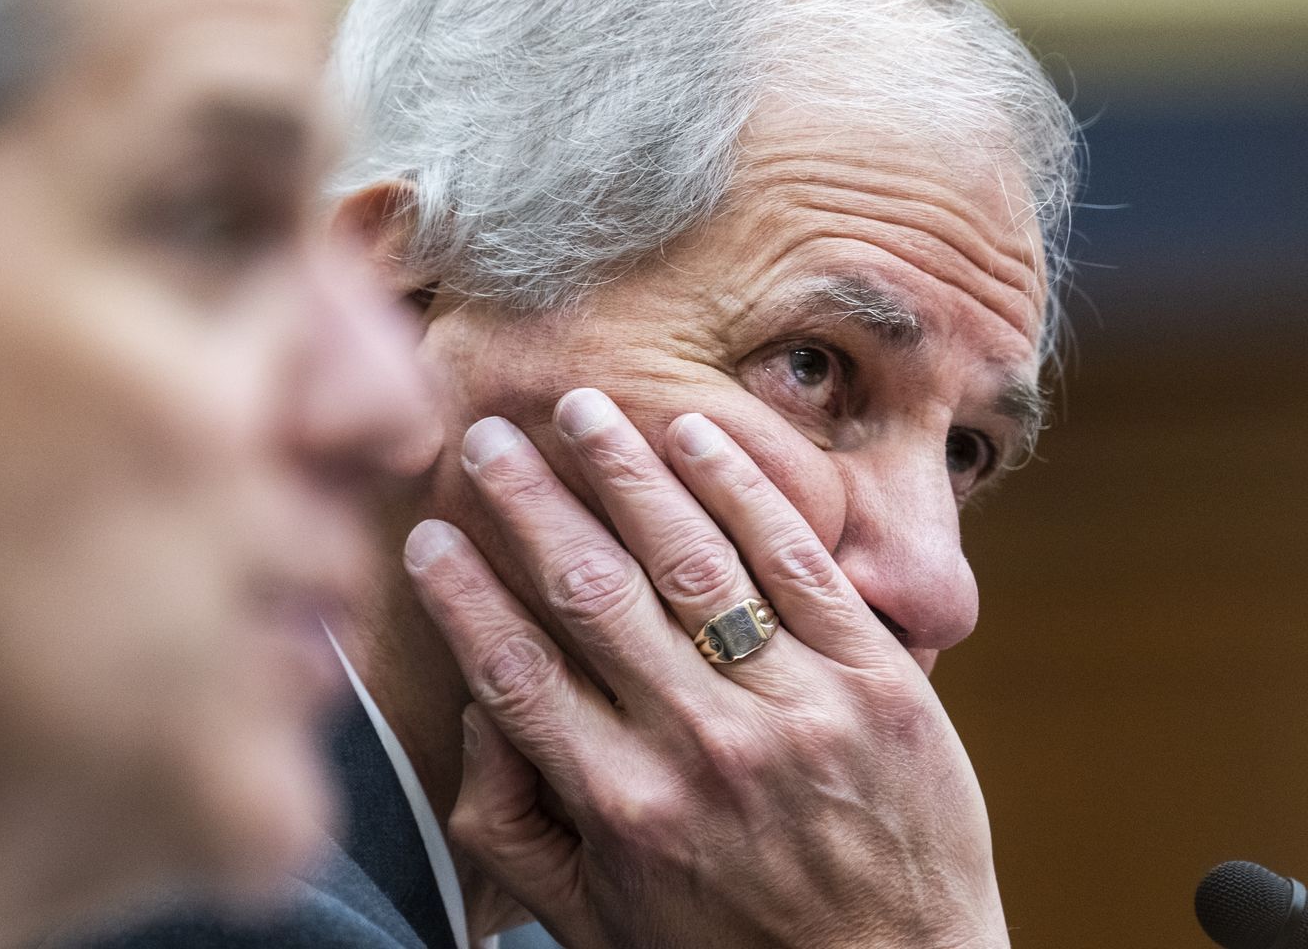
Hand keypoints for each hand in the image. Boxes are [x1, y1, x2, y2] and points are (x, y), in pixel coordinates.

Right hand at [403, 388, 1006, 948]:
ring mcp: (798, 707)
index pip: (518, 671)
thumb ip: (514, 821)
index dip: (464, 594)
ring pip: (692, 559)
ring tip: (581, 409)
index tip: (428, 535)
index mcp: (623, 809)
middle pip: (592, 594)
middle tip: (486, 436)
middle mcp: (703, 749)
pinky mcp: (880, 682)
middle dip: (529, 503)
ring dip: (627, 472)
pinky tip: (694, 435)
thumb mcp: (591, 918)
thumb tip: (480, 702)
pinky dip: (742, 491)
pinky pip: (798, 565)